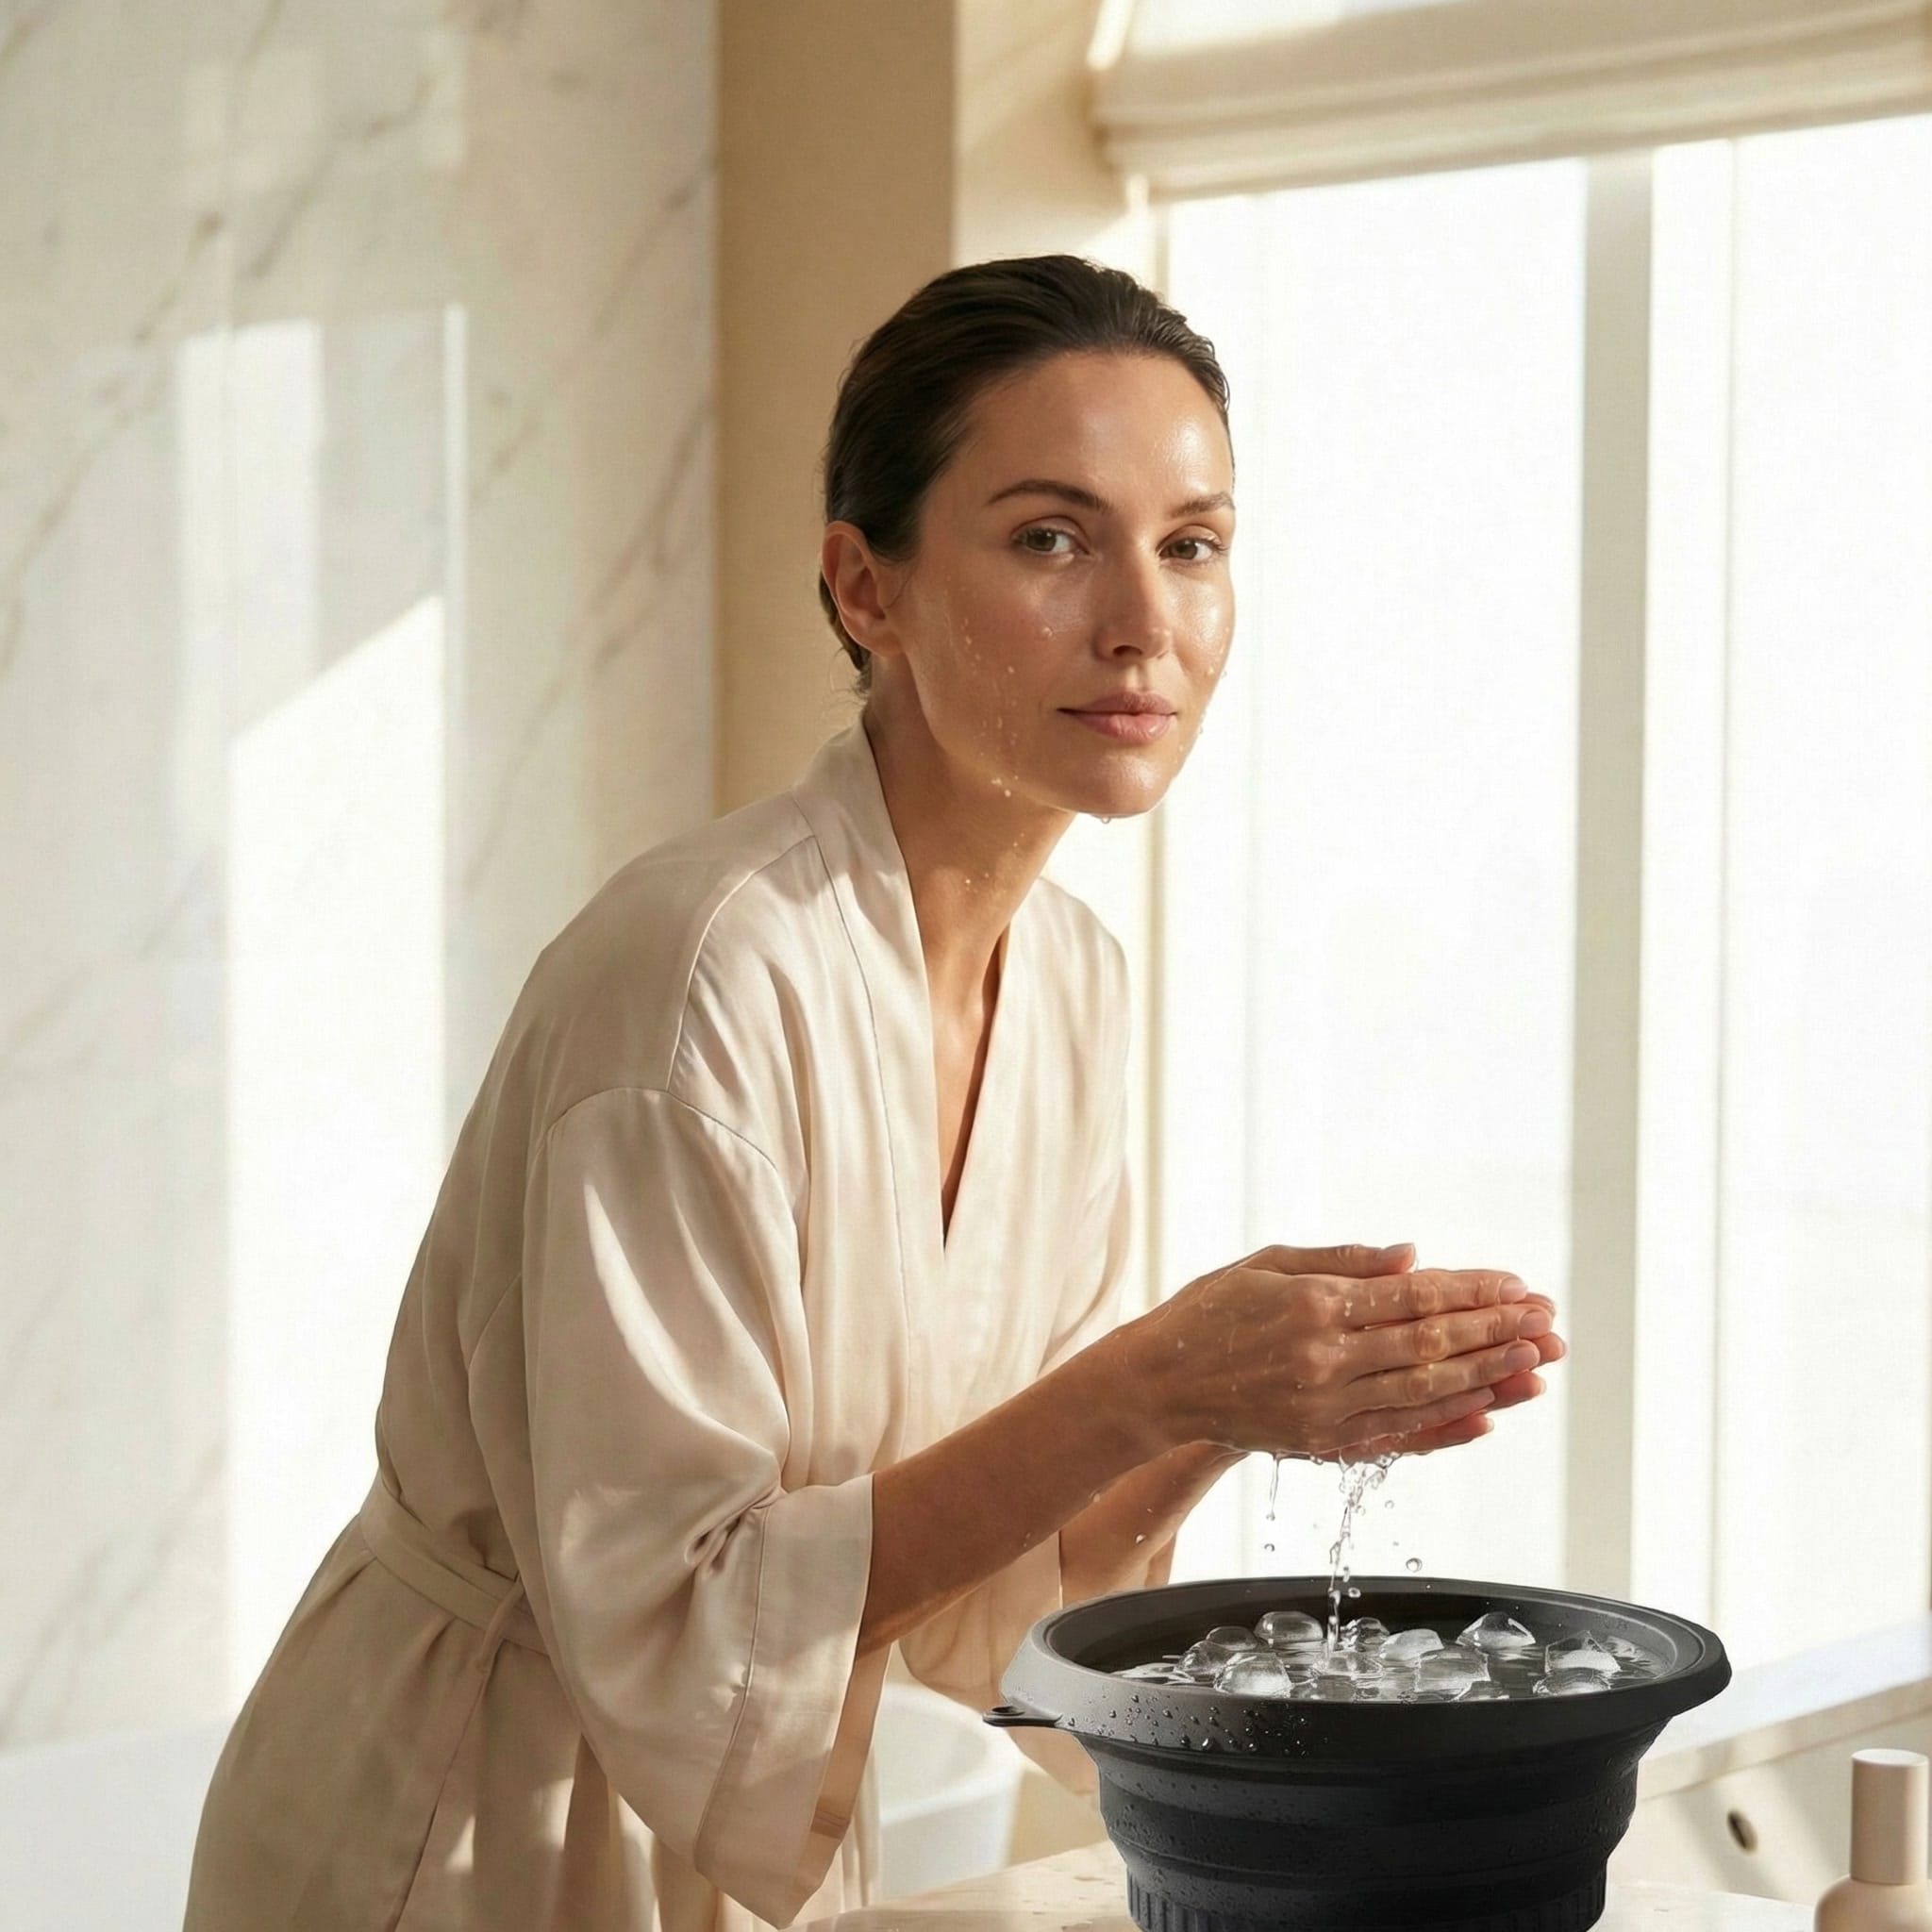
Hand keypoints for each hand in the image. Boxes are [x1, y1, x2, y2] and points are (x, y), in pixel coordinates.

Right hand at [1124, 1240, 1559, 1461]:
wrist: (1157, 1383)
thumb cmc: (1210, 1312)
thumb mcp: (1268, 1264)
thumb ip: (1344, 1261)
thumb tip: (1414, 1257)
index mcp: (1315, 1306)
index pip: (1415, 1297)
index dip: (1473, 1292)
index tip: (1519, 1287)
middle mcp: (1326, 1360)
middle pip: (1433, 1346)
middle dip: (1499, 1333)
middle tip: (1550, 1325)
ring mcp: (1326, 1407)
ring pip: (1426, 1393)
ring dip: (1490, 1380)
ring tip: (1538, 1367)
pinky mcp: (1320, 1443)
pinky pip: (1398, 1437)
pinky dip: (1447, 1428)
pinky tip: (1488, 1416)